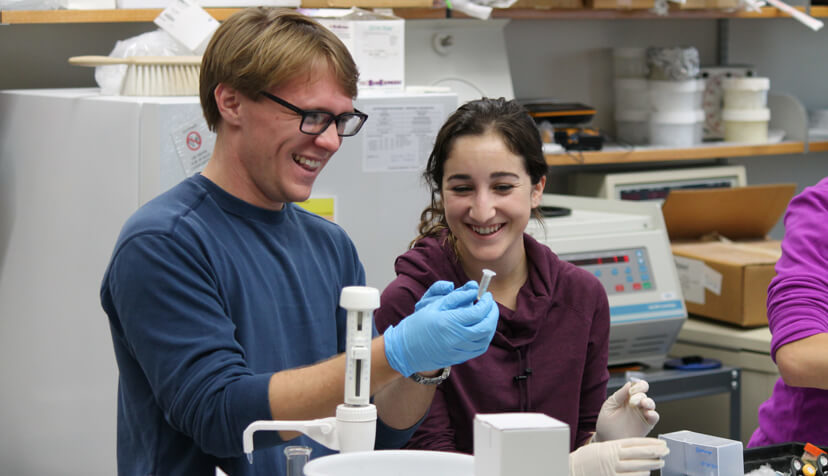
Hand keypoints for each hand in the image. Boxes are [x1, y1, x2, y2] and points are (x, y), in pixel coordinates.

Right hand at [383, 280, 497, 376]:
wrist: (405, 349)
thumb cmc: (418, 324)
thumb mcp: (433, 305)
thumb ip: (456, 297)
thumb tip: (474, 290)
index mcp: (449, 322)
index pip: (478, 312)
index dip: (486, 302)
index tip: (487, 295)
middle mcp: (456, 338)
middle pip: (486, 326)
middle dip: (493, 313)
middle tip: (490, 304)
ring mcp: (458, 350)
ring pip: (485, 338)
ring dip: (491, 325)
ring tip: (487, 315)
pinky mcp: (459, 358)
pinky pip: (479, 348)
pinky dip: (485, 337)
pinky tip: (482, 329)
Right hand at [569, 437, 668, 475]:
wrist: (572, 469)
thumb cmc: (585, 459)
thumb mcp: (600, 449)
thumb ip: (615, 448)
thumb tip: (632, 449)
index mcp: (610, 446)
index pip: (634, 442)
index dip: (649, 442)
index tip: (659, 442)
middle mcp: (613, 457)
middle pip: (638, 453)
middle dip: (654, 451)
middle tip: (666, 450)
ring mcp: (613, 469)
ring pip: (637, 465)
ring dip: (651, 463)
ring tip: (660, 461)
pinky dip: (640, 475)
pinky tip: (647, 473)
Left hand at [595, 380, 658, 441]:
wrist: (606, 441)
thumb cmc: (606, 424)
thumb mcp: (609, 407)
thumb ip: (618, 395)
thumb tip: (629, 384)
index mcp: (626, 398)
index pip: (636, 387)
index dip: (637, 385)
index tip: (632, 390)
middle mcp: (636, 405)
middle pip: (644, 394)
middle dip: (639, 395)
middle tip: (633, 401)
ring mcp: (642, 415)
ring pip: (651, 404)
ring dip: (648, 402)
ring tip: (643, 404)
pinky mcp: (647, 425)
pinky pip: (654, 417)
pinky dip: (653, 414)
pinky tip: (648, 414)